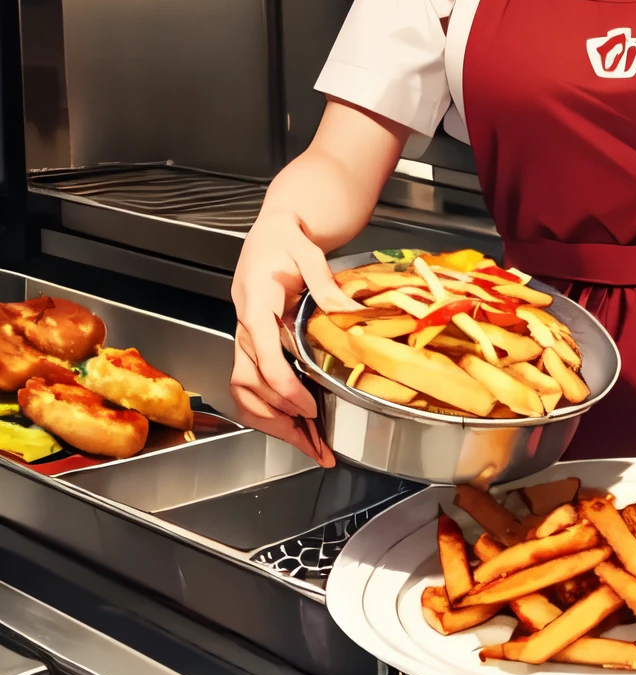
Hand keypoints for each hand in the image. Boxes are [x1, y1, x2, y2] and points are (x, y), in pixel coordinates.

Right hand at [230, 209, 359, 466]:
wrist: (270, 231)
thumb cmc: (285, 239)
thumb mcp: (309, 253)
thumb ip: (326, 285)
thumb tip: (352, 314)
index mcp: (257, 303)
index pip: (263, 354)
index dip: (284, 386)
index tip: (309, 407)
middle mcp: (246, 325)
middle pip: (250, 382)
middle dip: (279, 417)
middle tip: (314, 441)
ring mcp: (246, 337)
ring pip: (244, 389)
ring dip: (272, 420)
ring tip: (307, 443)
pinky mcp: (252, 344)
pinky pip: (251, 383)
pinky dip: (268, 409)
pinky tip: (293, 424)